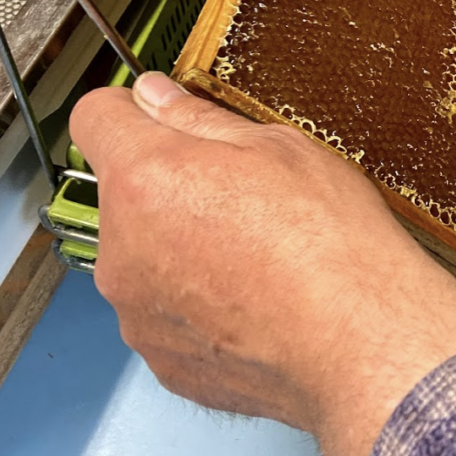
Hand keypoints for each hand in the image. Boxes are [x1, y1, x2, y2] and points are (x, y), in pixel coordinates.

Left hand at [70, 73, 455, 455]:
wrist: (360, 340)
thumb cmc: (328, 238)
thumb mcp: (276, 145)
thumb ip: (197, 117)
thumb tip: (156, 95)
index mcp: (145, 178)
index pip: (95, 116)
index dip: (132, 109)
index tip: (165, 118)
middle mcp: (122, 248)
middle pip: (124, 191)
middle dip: (168, 182)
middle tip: (240, 191)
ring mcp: (137, 312)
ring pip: (145, 254)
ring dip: (180, 244)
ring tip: (255, 252)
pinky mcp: (162, 359)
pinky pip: (165, 310)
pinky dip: (197, 299)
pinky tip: (254, 297)